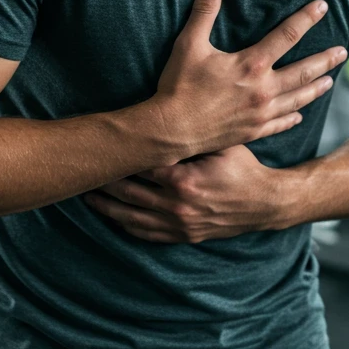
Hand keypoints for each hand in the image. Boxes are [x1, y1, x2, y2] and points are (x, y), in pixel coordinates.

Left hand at [84, 145, 283, 243]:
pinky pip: (147, 234)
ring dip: (107, 208)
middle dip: (104, 183)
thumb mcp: (222, 145)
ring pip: (132, 218)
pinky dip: (126, 226)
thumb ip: (194, 133)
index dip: (119, 159)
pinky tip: (113, 218)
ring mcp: (179, 224)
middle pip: (128, 194)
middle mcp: (177, 206)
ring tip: (87, 197)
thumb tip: (167, 112)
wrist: (264, 203)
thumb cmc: (243, 168)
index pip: (141, 167)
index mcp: (184, 180)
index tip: (101, 149)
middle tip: (83, 173)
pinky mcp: (184, 236)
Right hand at [148, 0, 344, 158]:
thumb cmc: (178, 86)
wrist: (171, 130)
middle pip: (303, 71)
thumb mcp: (189, 44)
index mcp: (251, 64)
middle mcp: (263, 89)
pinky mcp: (253, 131)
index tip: (323, 7)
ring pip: (298, 99)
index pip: (287, 35)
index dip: (306, 18)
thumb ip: (204, 12)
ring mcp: (261, 113)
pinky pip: (280, 124)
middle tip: (343, 52)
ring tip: (331, 81)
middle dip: (325, 59)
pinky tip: (300, 115)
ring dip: (316, 88)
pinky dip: (293, 118)